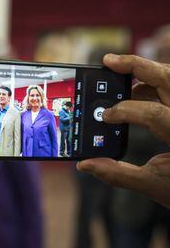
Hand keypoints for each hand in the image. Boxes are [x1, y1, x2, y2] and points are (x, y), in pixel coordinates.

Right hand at [77, 54, 169, 208]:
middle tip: (108, 61)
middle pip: (167, 77)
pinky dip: (153, 84)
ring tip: (118, 77)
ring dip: (145, 73)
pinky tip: (137, 92)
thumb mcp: (154, 185)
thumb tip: (86, 164)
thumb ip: (118, 173)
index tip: (105, 117)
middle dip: (135, 65)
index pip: (152, 113)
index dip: (124, 111)